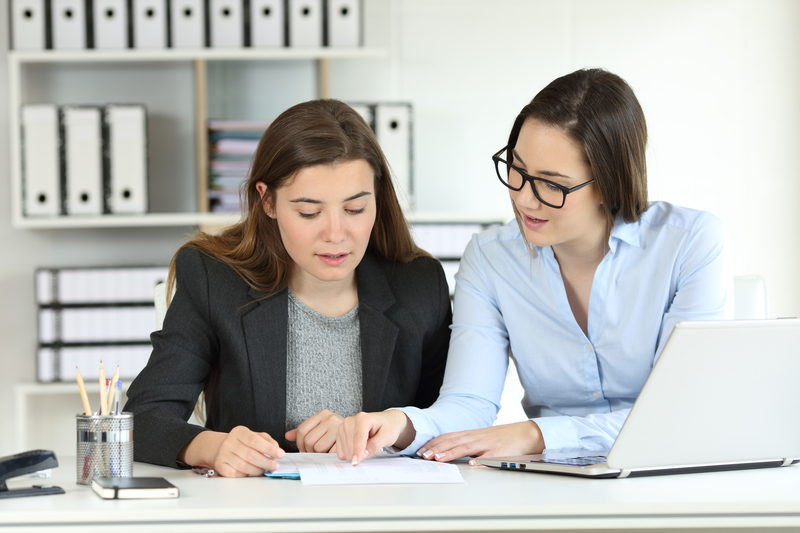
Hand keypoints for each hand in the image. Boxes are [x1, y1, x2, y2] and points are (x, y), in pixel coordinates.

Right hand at [180, 426, 284, 477]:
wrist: (220, 448)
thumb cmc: (242, 443)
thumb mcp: (254, 436)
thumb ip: (267, 441)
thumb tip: (276, 449)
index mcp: (239, 432)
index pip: (255, 440)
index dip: (269, 448)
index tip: (280, 454)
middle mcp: (229, 442)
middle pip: (250, 454)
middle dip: (266, 462)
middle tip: (275, 466)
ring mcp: (223, 455)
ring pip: (243, 466)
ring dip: (258, 470)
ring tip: (265, 469)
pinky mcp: (220, 467)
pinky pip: (236, 474)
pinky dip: (247, 474)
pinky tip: (252, 472)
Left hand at [285, 409, 343, 452]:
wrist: (359, 432)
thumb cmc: (336, 432)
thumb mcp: (320, 427)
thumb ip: (305, 431)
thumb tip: (287, 436)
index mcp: (323, 414)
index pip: (302, 430)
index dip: (300, 443)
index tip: (304, 449)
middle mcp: (331, 418)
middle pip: (308, 440)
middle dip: (309, 451)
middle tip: (314, 452)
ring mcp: (338, 429)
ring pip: (318, 448)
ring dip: (318, 455)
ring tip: (323, 452)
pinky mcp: (345, 440)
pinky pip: (329, 453)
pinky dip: (328, 456)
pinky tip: (330, 454)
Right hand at [336, 410, 414, 465]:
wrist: (386, 421)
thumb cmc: (387, 427)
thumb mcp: (387, 436)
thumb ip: (375, 445)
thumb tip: (362, 455)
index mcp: (363, 418)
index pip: (358, 438)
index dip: (357, 451)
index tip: (355, 462)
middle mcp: (350, 421)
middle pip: (350, 446)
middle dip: (359, 453)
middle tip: (373, 447)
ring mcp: (343, 427)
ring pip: (344, 450)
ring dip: (355, 454)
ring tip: (366, 445)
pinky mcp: (340, 434)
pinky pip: (340, 452)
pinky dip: (349, 454)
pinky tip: (358, 448)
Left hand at [417, 421, 544, 463]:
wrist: (526, 434)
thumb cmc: (502, 438)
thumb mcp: (481, 439)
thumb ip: (466, 445)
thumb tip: (449, 453)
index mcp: (471, 435)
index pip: (448, 437)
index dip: (434, 443)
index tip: (422, 450)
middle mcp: (476, 437)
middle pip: (453, 442)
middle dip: (437, 448)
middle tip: (424, 456)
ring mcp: (487, 444)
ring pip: (466, 448)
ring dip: (451, 453)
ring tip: (439, 458)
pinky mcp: (499, 452)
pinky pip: (488, 456)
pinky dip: (479, 460)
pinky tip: (471, 464)